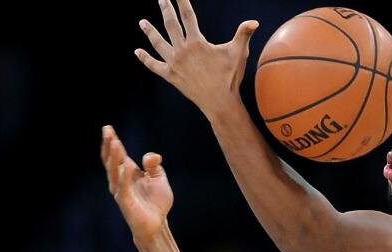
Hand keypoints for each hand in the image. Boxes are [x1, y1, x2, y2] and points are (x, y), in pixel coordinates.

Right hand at [101, 125, 172, 242]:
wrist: (157, 225)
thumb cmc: (156, 203)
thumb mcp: (158, 178)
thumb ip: (154, 165)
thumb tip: (150, 156)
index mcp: (128, 173)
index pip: (117, 155)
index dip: (112, 141)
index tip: (107, 128)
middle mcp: (120, 181)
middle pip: (111, 160)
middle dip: (109, 146)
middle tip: (107, 131)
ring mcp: (121, 191)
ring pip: (114, 172)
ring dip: (115, 158)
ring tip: (115, 143)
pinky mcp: (126, 202)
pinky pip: (123, 187)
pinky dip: (124, 176)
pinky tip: (126, 165)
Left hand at [135, 0, 258, 117]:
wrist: (218, 102)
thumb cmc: (229, 77)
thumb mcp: (238, 53)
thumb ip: (243, 34)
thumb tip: (254, 21)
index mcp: (196, 42)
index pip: (188, 15)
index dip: (182, 2)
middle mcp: (182, 50)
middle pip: (170, 24)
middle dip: (165, 9)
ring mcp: (174, 63)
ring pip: (158, 43)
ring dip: (149, 31)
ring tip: (141, 22)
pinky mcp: (170, 76)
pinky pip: (154, 66)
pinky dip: (145, 59)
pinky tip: (137, 52)